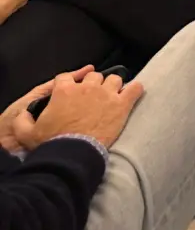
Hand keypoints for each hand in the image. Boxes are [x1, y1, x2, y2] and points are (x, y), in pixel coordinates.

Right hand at [15, 69, 143, 151]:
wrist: (74, 153)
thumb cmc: (51, 143)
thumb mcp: (26, 133)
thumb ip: (23, 120)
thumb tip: (24, 114)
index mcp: (64, 90)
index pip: (65, 77)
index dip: (68, 84)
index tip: (71, 91)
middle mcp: (87, 87)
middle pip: (93, 76)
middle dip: (92, 84)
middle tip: (93, 98)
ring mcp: (106, 94)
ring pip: (115, 79)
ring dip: (113, 86)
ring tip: (112, 97)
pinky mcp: (122, 104)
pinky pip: (135, 88)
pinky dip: (135, 90)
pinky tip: (133, 95)